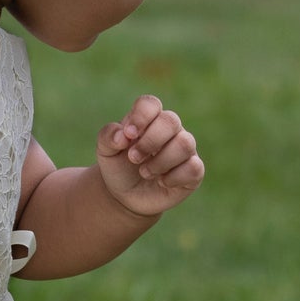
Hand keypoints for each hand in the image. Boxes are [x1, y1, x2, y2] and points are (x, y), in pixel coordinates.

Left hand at [96, 94, 203, 217]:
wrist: (125, 196)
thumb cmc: (118, 166)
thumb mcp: (106, 151)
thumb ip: (108, 137)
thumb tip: (122, 136)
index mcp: (148, 119)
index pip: (151, 104)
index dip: (140, 117)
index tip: (128, 135)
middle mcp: (170, 130)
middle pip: (171, 121)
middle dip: (150, 141)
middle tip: (133, 158)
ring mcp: (184, 150)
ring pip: (185, 143)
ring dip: (160, 161)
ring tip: (144, 173)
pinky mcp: (193, 171)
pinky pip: (194, 167)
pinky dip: (174, 177)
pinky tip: (161, 182)